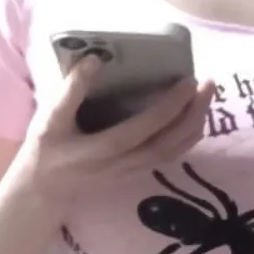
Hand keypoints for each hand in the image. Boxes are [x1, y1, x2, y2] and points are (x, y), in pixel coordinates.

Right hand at [12, 55, 214, 206]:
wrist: (44, 194)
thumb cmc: (44, 153)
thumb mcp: (49, 121)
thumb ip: (70, 91)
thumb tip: (94, 60)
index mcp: (102, 150)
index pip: (144, 128)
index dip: (169, 107)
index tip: (188, 81)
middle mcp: (124, 165)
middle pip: (169, 142)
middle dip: (193, 114)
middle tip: (210, 84)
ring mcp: (133, 173)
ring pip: (173, 153)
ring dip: (194, 126)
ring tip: (207, 97)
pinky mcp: (136, 174)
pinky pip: (169, 157)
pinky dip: (186, 139)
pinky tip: (196, 120)